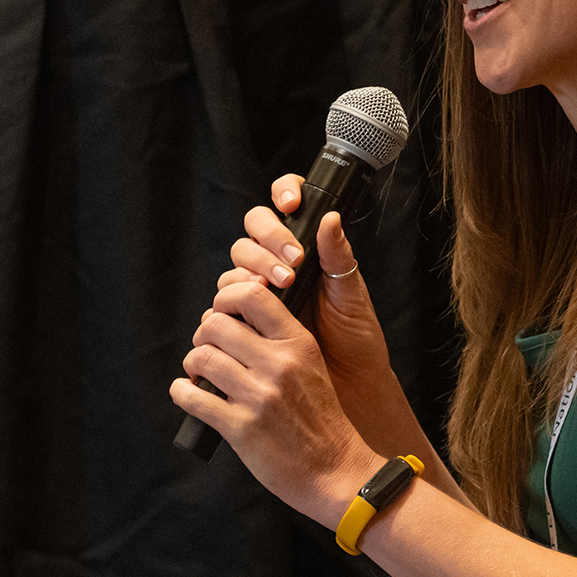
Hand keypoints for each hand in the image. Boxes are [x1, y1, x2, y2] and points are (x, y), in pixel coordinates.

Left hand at [171, 275, 380, 525]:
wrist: (334, 469)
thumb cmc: (319, 418)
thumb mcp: (310, 366)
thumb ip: (279, 341)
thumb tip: (231, 321)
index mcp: (298, 344)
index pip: (252, 295)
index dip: (225, 299)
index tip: (221, 313)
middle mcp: (279, 365)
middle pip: (217, 324)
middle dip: (203, 335)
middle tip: (207, 349)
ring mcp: (259, 396)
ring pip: (201, 356)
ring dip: (192, 362)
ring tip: (198, 373)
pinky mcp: (241, 427)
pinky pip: (191, 397)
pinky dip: (181, 392)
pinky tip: (187, 392)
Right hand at [223, 177, 395, 422]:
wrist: (346, 384)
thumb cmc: (354, 338)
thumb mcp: (351, 295)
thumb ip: (338, 257)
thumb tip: (330, 217)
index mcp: (304, 251)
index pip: (284, 205)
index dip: (282, 192)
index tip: (291, 204)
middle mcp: (276, 266)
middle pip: (251, 234)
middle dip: (266, 244)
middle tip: (291, 265)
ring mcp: (257, 295)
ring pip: (234, 268)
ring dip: (250, 273)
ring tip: (277, 289)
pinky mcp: (242, 323)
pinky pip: (222, 307)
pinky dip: (228, 307)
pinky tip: (247, 315)